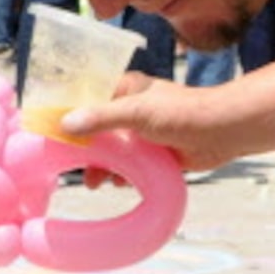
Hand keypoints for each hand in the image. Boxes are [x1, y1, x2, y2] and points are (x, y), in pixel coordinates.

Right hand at [63, 71, 260, 173]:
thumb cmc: (183, 112)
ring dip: (103, 166)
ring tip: (96, 183)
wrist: (224, 131)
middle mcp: (130, 108)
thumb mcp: (137, 113)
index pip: (85, 99)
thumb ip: (101, 119)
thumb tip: (65, 125)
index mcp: (124, 89)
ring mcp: (142, 132)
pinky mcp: (154, 152)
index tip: (51, 136)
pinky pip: (129, 164)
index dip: (68, 116)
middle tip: (73, 169)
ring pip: (112, 150)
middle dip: (84, 150)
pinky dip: (122, 174)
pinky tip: (119, 184)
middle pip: (95, 129)